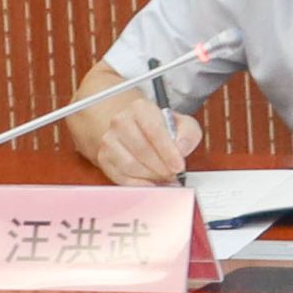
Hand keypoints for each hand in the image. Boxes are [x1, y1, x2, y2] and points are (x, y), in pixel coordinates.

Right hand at [87, 95, 201, 183]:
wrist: (137, 129)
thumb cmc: (163, 127)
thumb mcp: (184, 124)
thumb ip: (188, 134)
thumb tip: (181, 148)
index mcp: (140, 108)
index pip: (154, 131)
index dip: (168, 152)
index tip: (179, 166)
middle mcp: (120, 121)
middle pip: (142, 150)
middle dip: (161, 167)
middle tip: (174, 175)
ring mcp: (109, 140)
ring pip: (130, 165)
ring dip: (150, 176)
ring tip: (164, 178)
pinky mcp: (104, 157)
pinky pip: (120, 176)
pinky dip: (138, 184)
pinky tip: (151, 184)